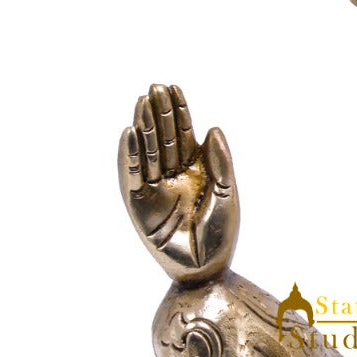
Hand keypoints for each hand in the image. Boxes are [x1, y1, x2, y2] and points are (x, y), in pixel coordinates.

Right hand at [118, 84, 238, 283]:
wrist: (207, 270)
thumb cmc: (221, 235)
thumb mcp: (226, 193)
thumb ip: (220, 162)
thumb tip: (212, 127)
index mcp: (195, 172)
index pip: (184, 135)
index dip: (179, 112)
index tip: (173, 87)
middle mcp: (172, 177)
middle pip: (163, 138)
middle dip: (159, 113)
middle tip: (153, 87)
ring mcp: (154, 190)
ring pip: (147, 152)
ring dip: (144, 127)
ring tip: (141, 102)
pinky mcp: (139, 206)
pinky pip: (132, 176)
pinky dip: (130, 156)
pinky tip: (129, 134)